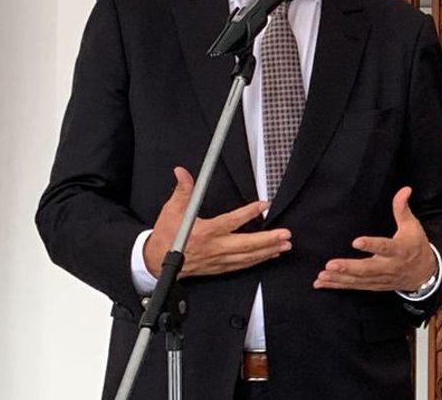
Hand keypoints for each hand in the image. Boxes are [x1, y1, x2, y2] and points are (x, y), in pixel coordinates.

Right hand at [143, 166, 291, 277]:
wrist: (156, 261)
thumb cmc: (166, 235)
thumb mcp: (172, 209)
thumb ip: (182, 190)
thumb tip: (182, 172)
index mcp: (205, 232)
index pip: (231, 221)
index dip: (249, 212)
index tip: (264, 204)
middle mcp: (214, 247)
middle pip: (246, 244)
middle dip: (268, 240)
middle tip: (285, 234)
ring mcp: (218, 259)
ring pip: (247, 257)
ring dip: (267, 251)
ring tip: (284, 245)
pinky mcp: (218, 268)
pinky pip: (241, 265)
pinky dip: (257, 261)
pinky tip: (269, 255)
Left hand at [314, 186, 436, 291]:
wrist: (424, 274)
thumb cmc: (416, 246)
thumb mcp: (412, 226)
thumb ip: (403, 208)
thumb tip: (404, 189)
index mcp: (399, 250)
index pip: (384, 247)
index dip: (371, 245)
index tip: (356, 241)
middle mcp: (389, 266)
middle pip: (368, 269)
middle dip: (349, 267)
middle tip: (331, 264)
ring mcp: (380, 278)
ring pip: (359, 280)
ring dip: (340, 278)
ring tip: (322, 275)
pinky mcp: (374, 285)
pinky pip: (355, 286)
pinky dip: (338, 286)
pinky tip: (323, 283)